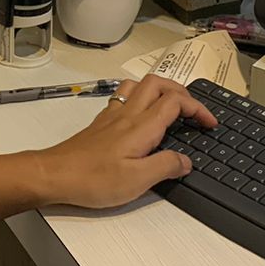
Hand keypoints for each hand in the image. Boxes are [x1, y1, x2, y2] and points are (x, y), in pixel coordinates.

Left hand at [30, 75, 216, 208]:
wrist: (54, 175)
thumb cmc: (92, 179)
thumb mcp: (137, 181)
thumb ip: (165, 167)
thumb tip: (185, 161)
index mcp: (141, 126)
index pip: (176, 102)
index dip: (198, 109)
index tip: (209, 123)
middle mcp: (128, 114)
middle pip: (159, 84)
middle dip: (182, 92)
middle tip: (194, 111)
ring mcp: (112, 116)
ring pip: (139, 85)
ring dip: (159, 89)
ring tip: (171, 107)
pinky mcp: (101, 124)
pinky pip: (124, 97)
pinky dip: (139, 98)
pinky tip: (140, 116)